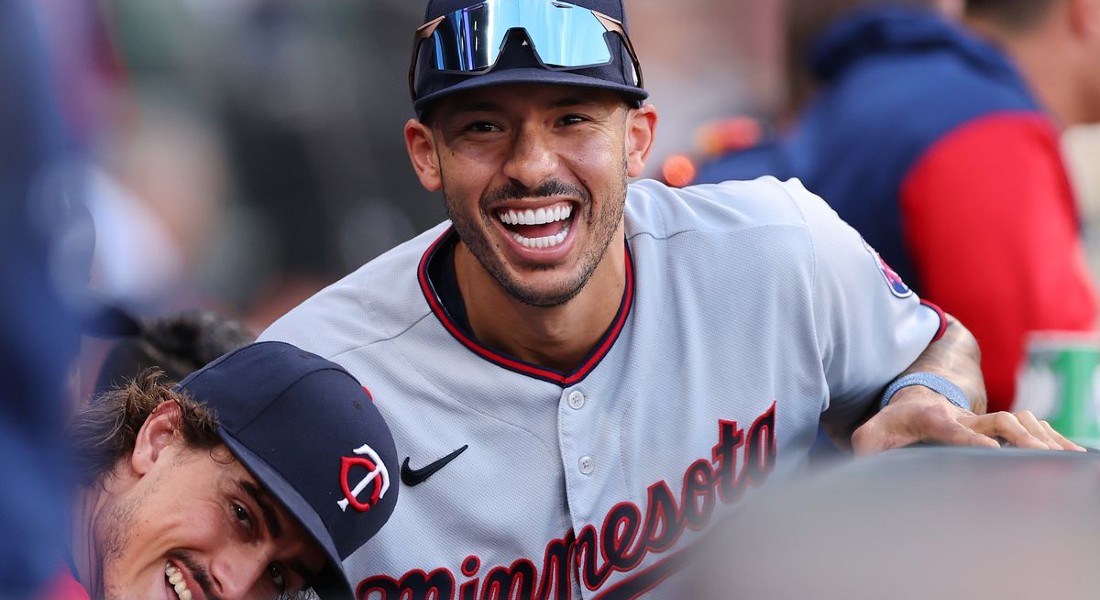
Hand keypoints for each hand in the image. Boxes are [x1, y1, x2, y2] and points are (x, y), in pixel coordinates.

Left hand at [851, 384, 1085, 454]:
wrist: (912, 398)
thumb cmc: (891, 423)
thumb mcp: (871, 434)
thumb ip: (866, 445)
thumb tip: (864, 460)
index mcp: (933, 418)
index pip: (954, 428)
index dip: (971, 437)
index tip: (991, 449)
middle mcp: (963, 416)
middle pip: (998, 420)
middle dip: (1021, 435)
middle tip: (1042, 456)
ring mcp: (981, 419)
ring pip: (1018, 421)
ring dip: (1041, 436)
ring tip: (1064, 456)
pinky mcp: (993, 425)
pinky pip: (1028, 427)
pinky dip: (1049, 436)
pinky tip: (1069, 452)